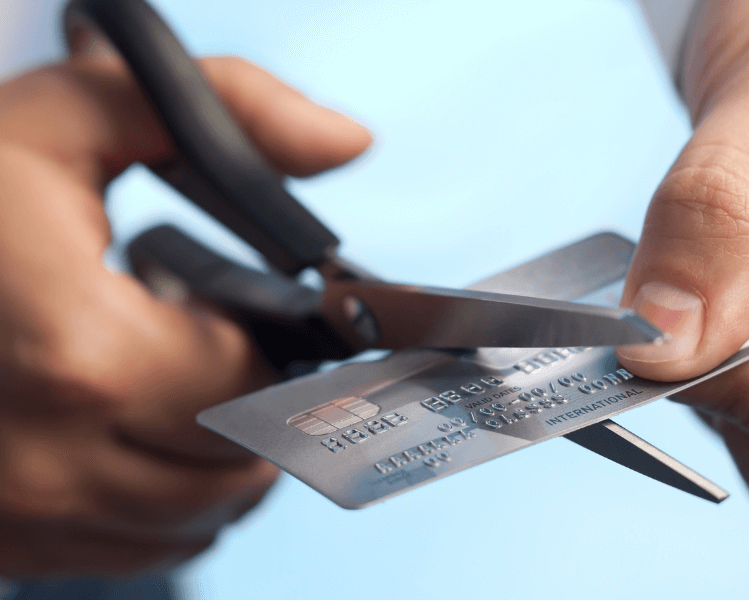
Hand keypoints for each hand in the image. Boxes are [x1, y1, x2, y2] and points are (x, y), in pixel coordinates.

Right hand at [0, 53, 369, 575]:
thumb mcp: (65, 120)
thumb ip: (227, 108)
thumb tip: (346, 140)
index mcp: (85, 356)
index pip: (260, 384)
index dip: (276, 343)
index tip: (251, 311)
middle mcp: (57, 461)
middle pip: (243, 462)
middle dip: (258, 399)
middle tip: (221, 341)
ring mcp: (29, 515)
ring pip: (203, 519)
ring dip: (225, 455)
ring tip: (188, 384)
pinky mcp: (11, 544)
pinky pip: (146, 551)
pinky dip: (173, 502)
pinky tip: (146, 436)